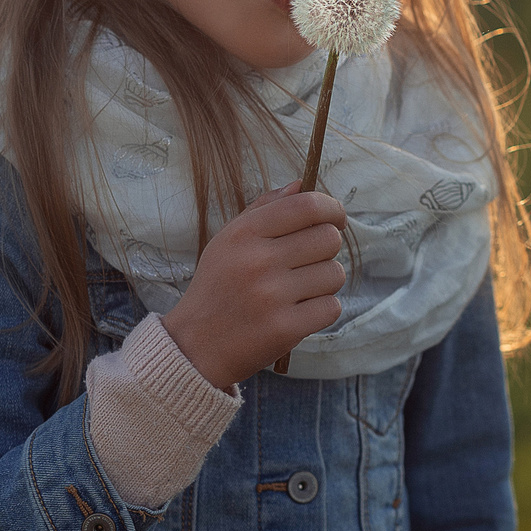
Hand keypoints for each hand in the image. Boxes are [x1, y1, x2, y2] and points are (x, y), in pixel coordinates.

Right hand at [159, 183, 348, 388]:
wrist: (194, 345)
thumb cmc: (218, 287)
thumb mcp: (228, 240)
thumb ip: (264, 208)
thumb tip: (301, 184)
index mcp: (245, 234)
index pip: (308, 206)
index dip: (332, 209)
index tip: (336, 219)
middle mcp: (258, 261)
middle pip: (329, 238)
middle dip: (326, 249)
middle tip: (307, 262)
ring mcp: (272, 296)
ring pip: (334, 274)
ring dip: (324, 282)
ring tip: (297, 291)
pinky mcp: (285, 328)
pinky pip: (331, 307)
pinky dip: (321, 310)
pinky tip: (297, 312)